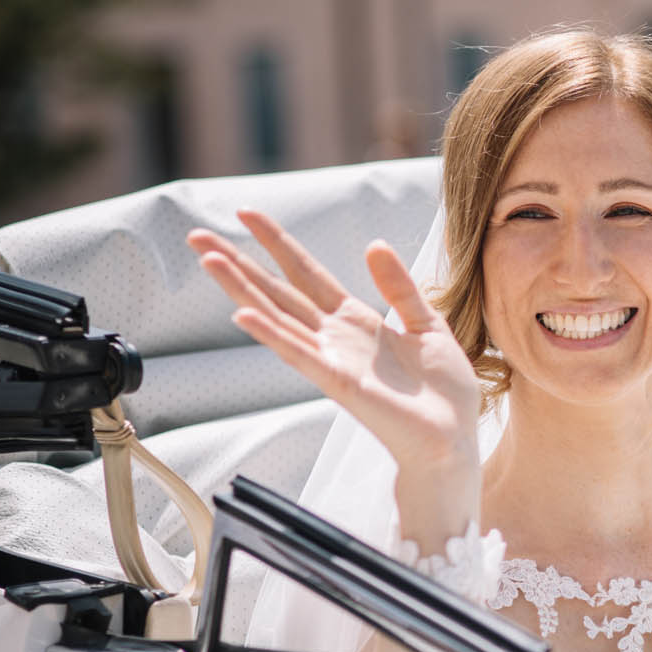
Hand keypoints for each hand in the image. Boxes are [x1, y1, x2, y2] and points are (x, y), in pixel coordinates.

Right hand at [188, 210, 483, 548]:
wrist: (454, 439)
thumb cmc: (443, 392)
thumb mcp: (427, 324)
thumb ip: (399, 288)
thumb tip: (374, 244)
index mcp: (356, 321)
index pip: (306, 273)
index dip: (277, 243)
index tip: (246, 212)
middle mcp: (334, 338)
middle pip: (277, 292)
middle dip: (238, 263)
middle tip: (197, 235)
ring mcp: (332, 360)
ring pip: (277, 317)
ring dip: (242, 289)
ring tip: (209, 260)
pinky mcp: (339, 384)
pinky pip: (299, 355)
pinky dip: (272, 334)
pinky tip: (242, 315)